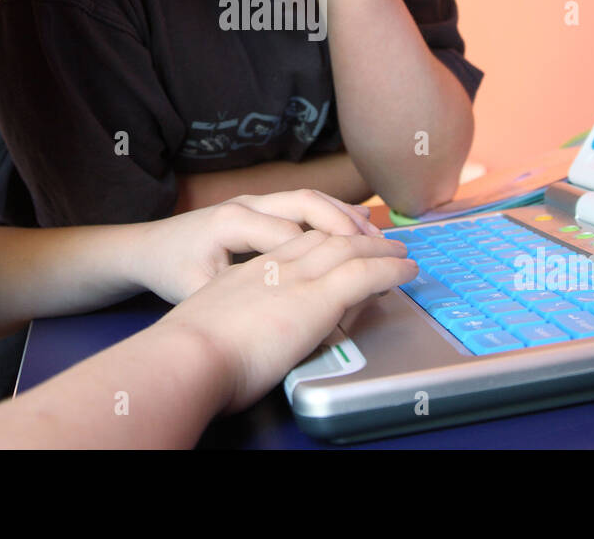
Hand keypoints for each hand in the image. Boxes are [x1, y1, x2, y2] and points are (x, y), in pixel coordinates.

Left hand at [131, 189, 381, 304]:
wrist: (147, 251)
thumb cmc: (171, 272)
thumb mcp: (197, 292)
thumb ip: (238, 298)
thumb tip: (284, 314)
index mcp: (230, 223)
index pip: (290, 234)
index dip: (328, 250)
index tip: (361, 270)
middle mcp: (246, 204)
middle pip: (306, 205)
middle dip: (347, 225)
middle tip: (383, 247)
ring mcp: (254, 202)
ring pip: (309, 201)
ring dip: (344, 216)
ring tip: (379, 237)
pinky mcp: (260, 207)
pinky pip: (303, 205)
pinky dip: (332, 214)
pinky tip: (357, 227)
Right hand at [158, 229, 416, 412]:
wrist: (187, 356)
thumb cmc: (188, 357)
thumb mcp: (210, 326)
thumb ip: (233, 322)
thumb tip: (252, 333)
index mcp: (246, 273)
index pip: (292, 246)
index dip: (318, 241)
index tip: (334, 244)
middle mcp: (273, 266)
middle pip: (323, 238)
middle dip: (353, 235)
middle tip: (376, 238)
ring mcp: (297, 277)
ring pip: (348, 247)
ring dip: (378, 247)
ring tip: (399, 251)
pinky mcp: (318, 296)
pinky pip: (366, 271)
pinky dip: (390, 268)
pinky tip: (406, 270)